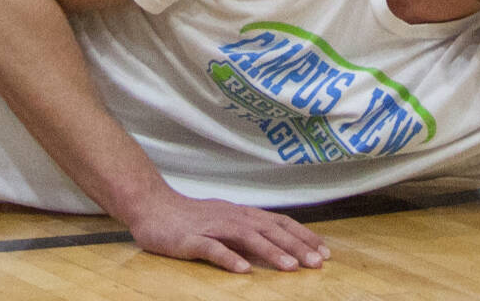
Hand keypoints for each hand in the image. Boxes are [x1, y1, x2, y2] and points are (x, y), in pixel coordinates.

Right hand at [126, 190, 327, 273]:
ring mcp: (214, 228)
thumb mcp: (227, 221)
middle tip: (318, 263)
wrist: (155, 208)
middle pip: (272, 231)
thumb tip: (276, 242)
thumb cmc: (193, 218)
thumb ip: (249, 230)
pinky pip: (214, 250)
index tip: (324, 251)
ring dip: (272, 253)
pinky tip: (243, 271)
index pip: (282, 223)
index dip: (304, 236)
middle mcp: (235, 218)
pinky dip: (230, 259)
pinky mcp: (192, 240)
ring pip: (249, 239)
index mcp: (245, 215)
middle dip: (297, 247)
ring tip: (291, 267)